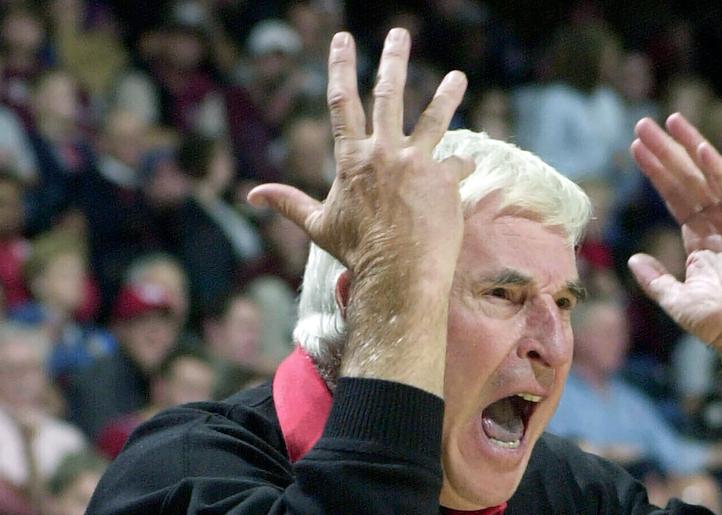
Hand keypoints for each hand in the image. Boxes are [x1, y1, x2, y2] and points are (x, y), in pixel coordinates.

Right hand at [248, 29, 473, 307]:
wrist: (397, 273)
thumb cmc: (356, 252)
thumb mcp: (318, 225)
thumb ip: (290, 203)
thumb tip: (252, 195)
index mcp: (351, 158)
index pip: (341, 101)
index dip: (340, 66)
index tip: (342, 39)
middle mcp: (384, 151)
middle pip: (388, 93)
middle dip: (393, 58)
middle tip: (399, 34)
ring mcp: (416, 162)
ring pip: (434, 117)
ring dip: (447, 94)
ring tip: (458, 78)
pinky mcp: (444, 178)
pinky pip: (457, 164)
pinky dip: (461, 165)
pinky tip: (469, 164)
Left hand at [628, 114, 721, 350]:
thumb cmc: (720, 325)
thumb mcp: (676, 300)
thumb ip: (654, 279)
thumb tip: (633, 259)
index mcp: (702, 241)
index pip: (675, 198)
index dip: (657, 174)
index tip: (636, 149)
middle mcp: (719, 226)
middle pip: (687, 181)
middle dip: (666, 153)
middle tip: (643, 124)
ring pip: (708, 178)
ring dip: (688, 149)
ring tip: (669, 122)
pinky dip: (719, 170)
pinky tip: (701, 148)